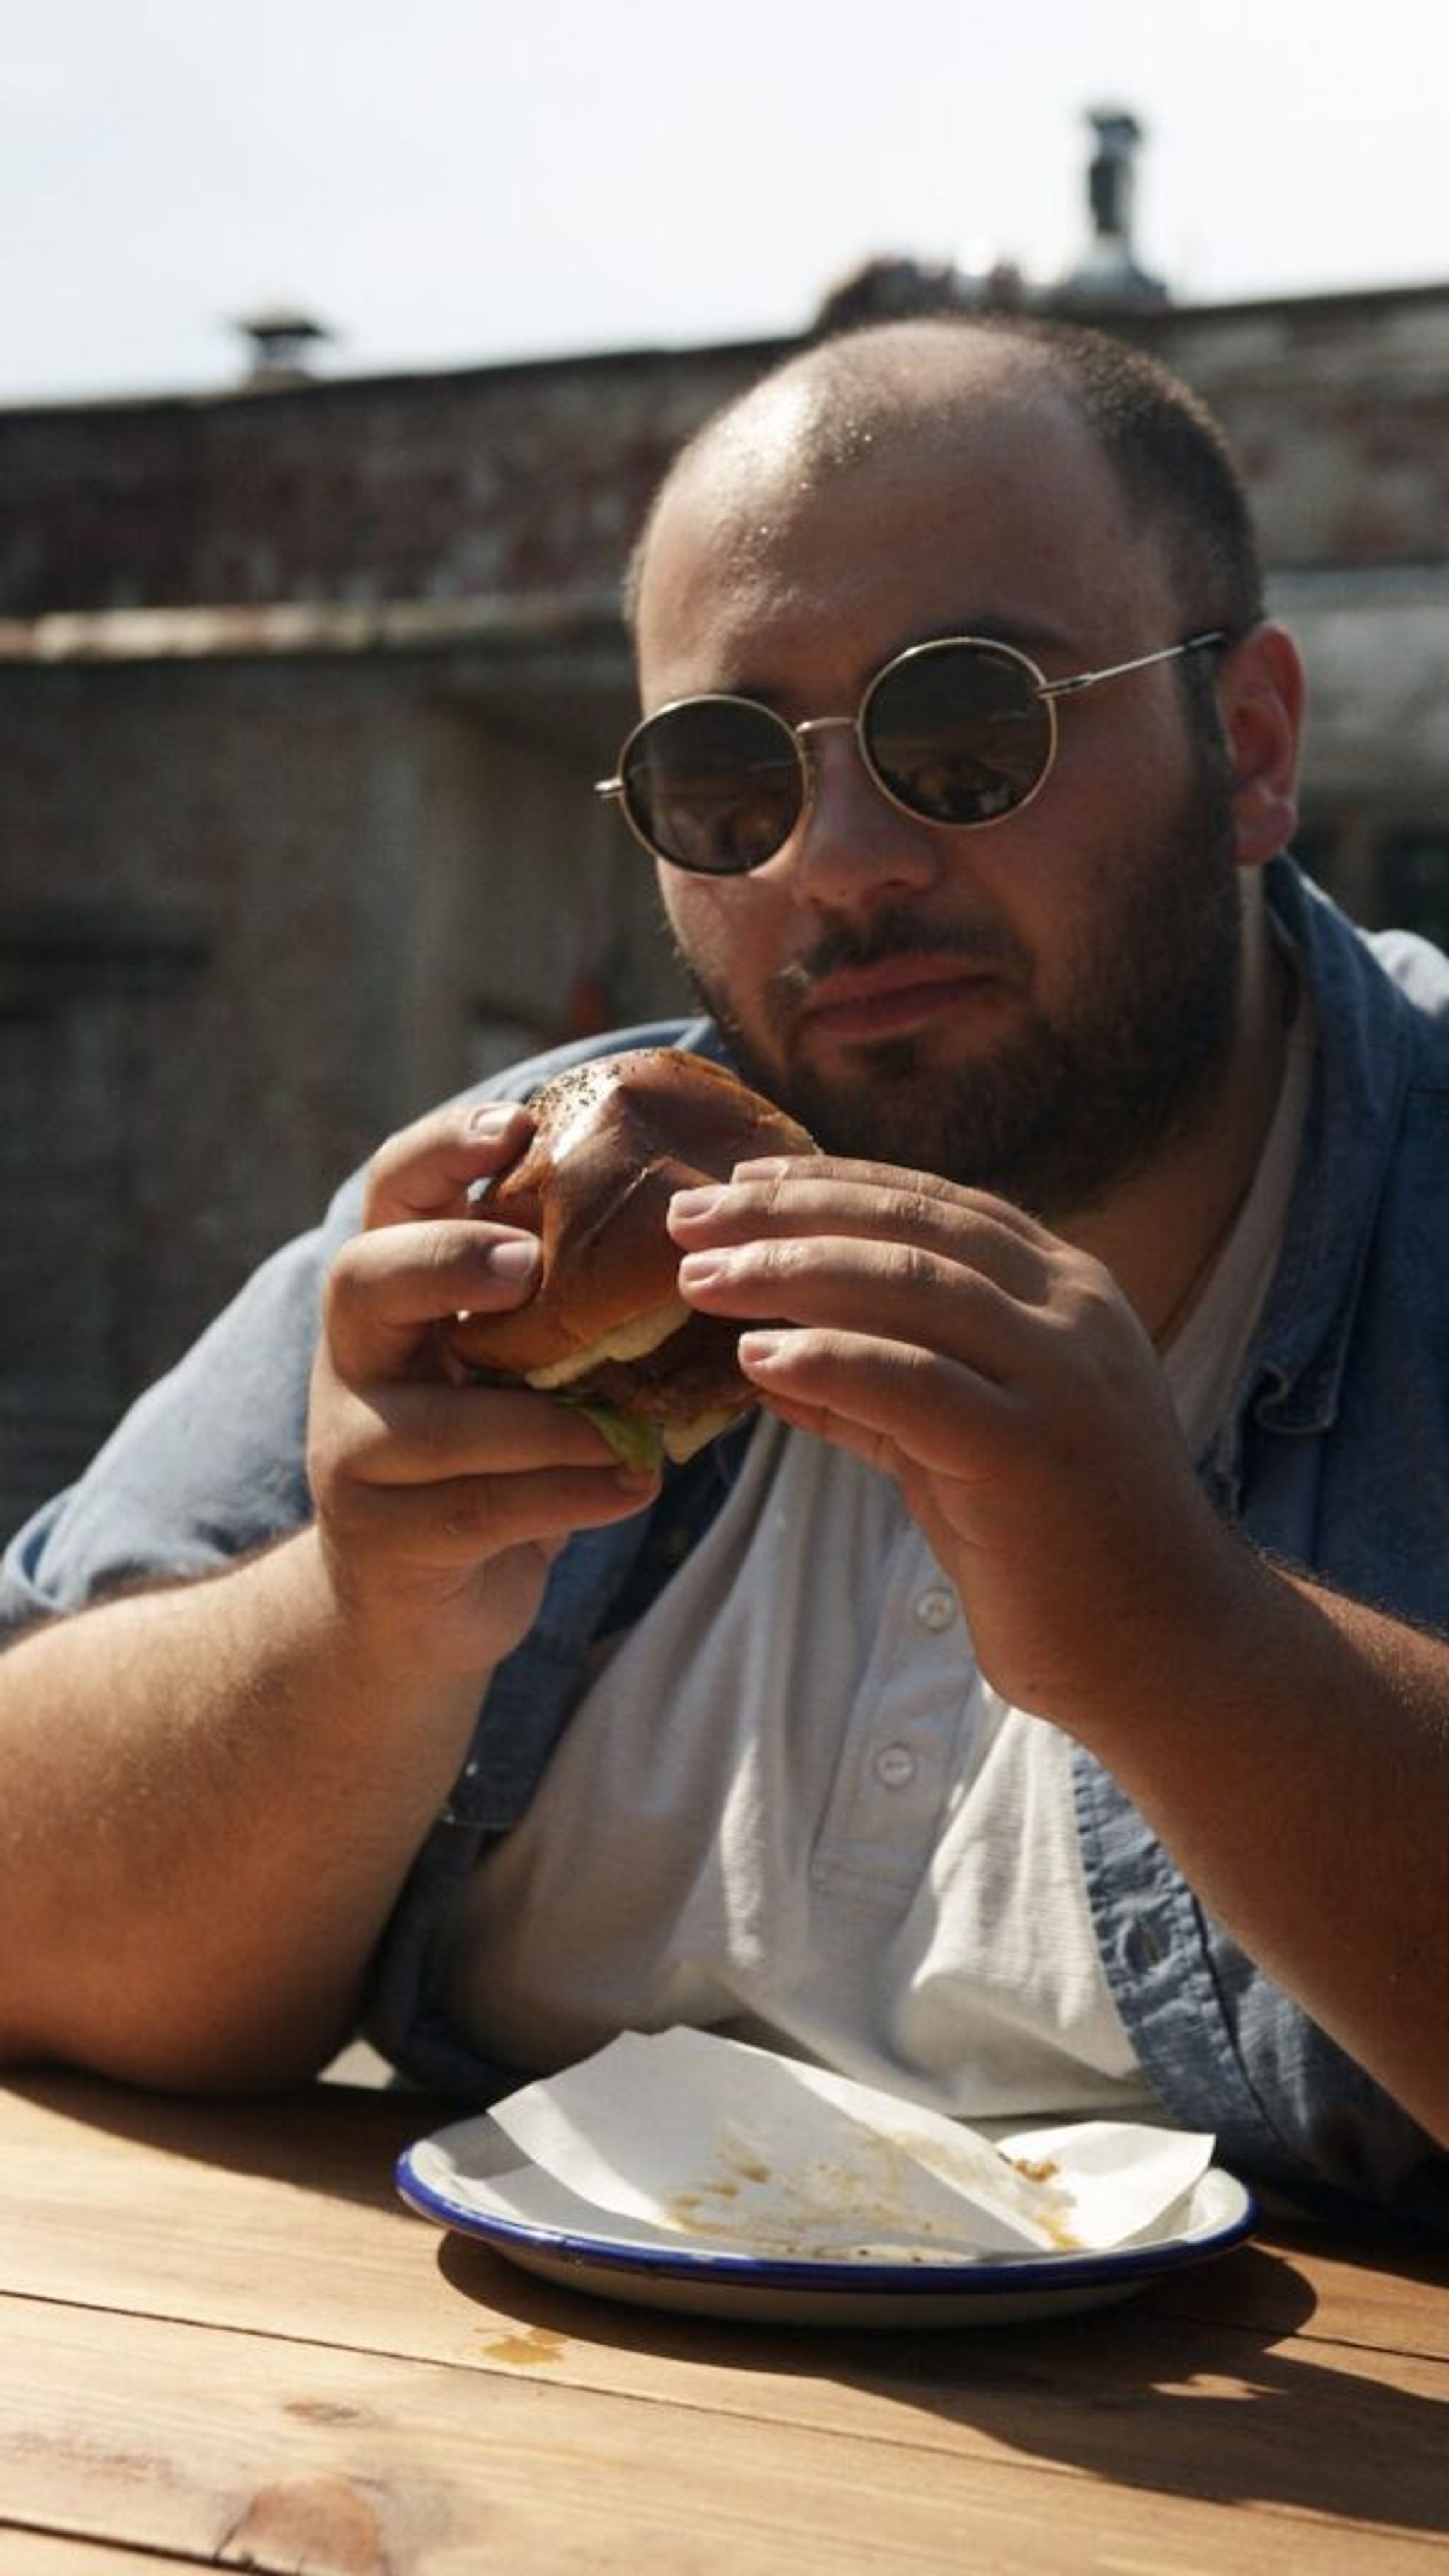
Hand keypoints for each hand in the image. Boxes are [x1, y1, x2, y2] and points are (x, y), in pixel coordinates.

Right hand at [307, 1099, 658, 1679]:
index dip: (441, 1150)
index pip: (390, 1195)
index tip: (517, 1124)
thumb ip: (562, 1312)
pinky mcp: (383, 1538)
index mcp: (390, 1296)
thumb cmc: (488, 1461)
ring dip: (548, 1425)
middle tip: (530, 1264)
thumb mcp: (514, 1371)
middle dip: (449, 1260)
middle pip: (364, 1279)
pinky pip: (476, 1509)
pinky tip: (634, 1486)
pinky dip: (567, 1496)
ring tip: (634, 1434)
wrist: (411, 1606)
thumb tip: (703, 1233)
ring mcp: (353, 1451)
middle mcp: (353, 1360)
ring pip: (435, 1424)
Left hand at [669, 1156, 1249, 1733]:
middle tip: (687, 1215)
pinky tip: (755, 1358)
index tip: (740, 1175)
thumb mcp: (962, 1441)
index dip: (830, 1182)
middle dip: (788, 1212)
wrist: (1164, 1648)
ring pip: (910, 1287)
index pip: (936, 1203)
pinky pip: (913, 1384)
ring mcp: (1061, 1381)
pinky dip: (827, 1360)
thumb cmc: (1058, 1545)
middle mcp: (1073, 1316)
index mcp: (1066, 1293)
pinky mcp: (1034, 1456)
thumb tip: (768, 1350)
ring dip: (789, 1273)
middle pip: (911, 1228)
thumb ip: (884, 1387)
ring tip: (699, 1279)